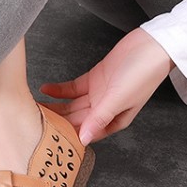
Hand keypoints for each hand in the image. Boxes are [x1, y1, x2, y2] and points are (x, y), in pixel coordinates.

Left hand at [39, 28, 175, 145]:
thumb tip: (84, 140)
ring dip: (55, 106)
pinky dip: (60, 90)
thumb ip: (99, 118)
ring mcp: (99, 93)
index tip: (48, 137)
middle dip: (57, 121)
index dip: (68, 135)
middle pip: (76, 119)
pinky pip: (73, 88)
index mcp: (114, 120)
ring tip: (35, 106)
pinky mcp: (94, 78)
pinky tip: (45, 90)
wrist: (152, 45)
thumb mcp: (119, 98)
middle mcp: (105, 109)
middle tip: (34, 120)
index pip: (86, 132)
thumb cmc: (143, 74)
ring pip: (72, 104)